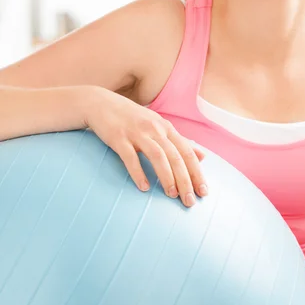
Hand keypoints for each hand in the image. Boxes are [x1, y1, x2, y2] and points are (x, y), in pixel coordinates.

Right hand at [84, 87, 206, 206]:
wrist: (101, 103)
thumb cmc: (133, 119)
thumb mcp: (159, 126)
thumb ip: (180, 141)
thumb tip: (203, 156)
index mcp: (166, 128)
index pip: (187, 152)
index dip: (197, 172)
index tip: (203, 192)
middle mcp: (155, 129)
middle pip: (175, 156)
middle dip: (185, 180)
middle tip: (189, 201)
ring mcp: (136, 132)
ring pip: (157, 156)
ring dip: (167, 176)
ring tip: (172, 195)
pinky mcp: (118, 137)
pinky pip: (130, 157)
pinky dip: (138, 173)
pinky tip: (144, 188)